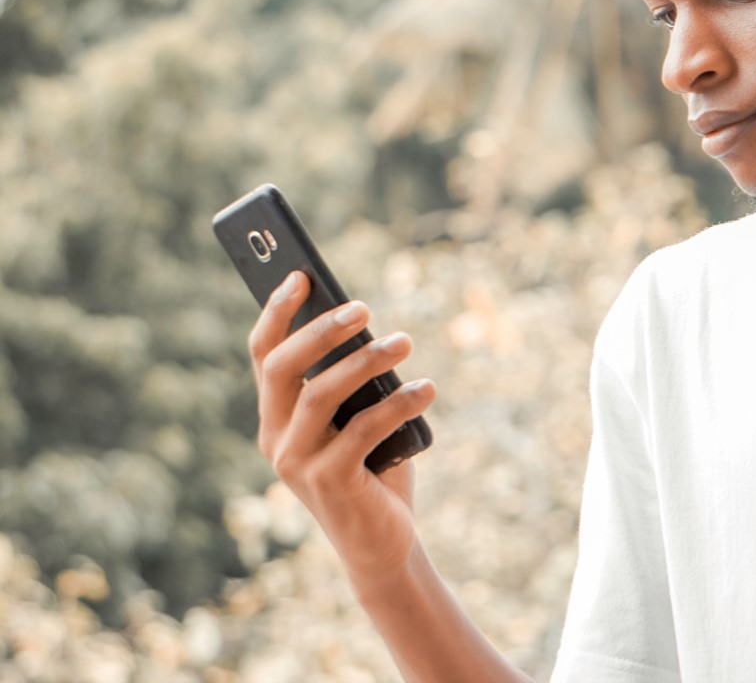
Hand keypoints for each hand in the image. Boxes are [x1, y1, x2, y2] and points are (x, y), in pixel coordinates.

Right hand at [247, 270, 436, 581]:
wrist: (383, 543)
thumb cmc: (373, 469)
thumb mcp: (358, 418)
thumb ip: (354, 383)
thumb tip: (367, 326)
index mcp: (275, 417)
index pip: (264, 354)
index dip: (277, 312)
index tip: (301, 275)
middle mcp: (274, 438)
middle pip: (283, 368)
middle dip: (321, 330)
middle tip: (364, 308)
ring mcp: (296, 463)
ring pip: (321, 393)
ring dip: (367, 360)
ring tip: (406, 340)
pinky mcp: (329, 483)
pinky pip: (363, 430)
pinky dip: (399, 403)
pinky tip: (428, 389)